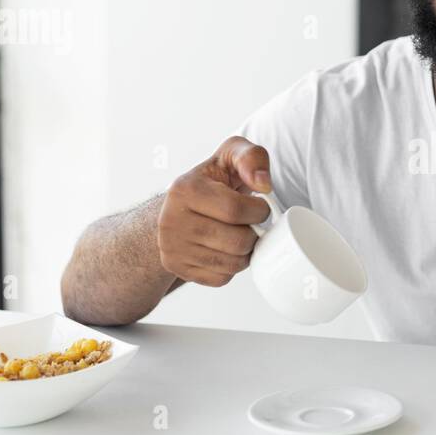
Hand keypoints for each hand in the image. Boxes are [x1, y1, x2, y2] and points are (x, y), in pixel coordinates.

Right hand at [157, 136, 272, 286]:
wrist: (179, 206)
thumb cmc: (212, 181)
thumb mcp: (230, 156)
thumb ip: (252, 157)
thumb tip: (264, 184)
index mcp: (184, 190)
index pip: (236, 210)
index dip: (259, 211)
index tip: (259, 206)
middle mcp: (171, 221)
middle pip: (237, 242)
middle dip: (254, 233)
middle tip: (250, 223)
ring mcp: (172, 248)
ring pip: (232, 264)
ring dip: (246, 252)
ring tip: (240, 234)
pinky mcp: (178, 268)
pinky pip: (221, 278)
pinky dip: (232, 267)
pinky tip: (226, 248)